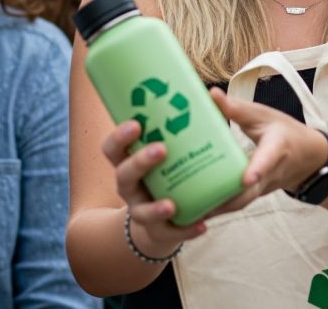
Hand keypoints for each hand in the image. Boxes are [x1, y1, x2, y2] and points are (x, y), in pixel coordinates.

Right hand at [100, 120, 206, 254]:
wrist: (168, 215)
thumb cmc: (170, 170)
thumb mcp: (172, 148)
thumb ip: (185, 126)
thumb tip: (215, 93)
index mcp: (129, 162)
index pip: (113, 149)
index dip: (119, 137)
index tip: (137, 123)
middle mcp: (130, 187)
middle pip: (123, 176)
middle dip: (140, 162)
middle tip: (162, 149)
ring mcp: (142, 210)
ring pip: (142, 212)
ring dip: (156, 208)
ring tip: (172, 204)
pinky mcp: (162, 230)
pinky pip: (172, 233)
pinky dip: (186, 230)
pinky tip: (202, 225)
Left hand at [208, 88, 327, 213]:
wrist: (307, 157)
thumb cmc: (283, 131)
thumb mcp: (264, 115)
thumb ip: (237, 108)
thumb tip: (211, 93)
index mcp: (277, 148)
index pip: (268, 159)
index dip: (258, 169)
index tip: (247, 179)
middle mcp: (272, 172)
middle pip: (250, 191)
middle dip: (228, 199)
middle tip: (202, 204)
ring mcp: (264, 188)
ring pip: (242, 202)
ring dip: (219, 208)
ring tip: (192, 212)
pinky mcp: (255, 195)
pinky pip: (237, 204)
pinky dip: (218, 208)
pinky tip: (196, 210)